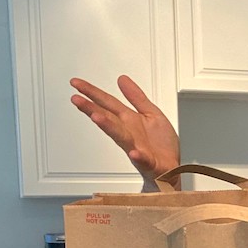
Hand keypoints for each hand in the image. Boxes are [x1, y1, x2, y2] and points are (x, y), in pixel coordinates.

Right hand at [69, 75, 179, 190]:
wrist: (172, 169)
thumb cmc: (161, 145)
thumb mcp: (151, 113)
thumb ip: (136, 97)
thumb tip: (122, 79)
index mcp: (130, 121)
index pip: (107, 103)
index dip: (92, 92)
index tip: (76, 83)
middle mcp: (129, 133)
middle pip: (108, 118)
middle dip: (92, 108)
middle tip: (76, 99)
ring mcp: (137, 148)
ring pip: (120, 137)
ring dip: (109, 127)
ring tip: (97, 117)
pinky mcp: (149, 162)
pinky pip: (142, 159)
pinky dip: (138, 156)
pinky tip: (134, 152)